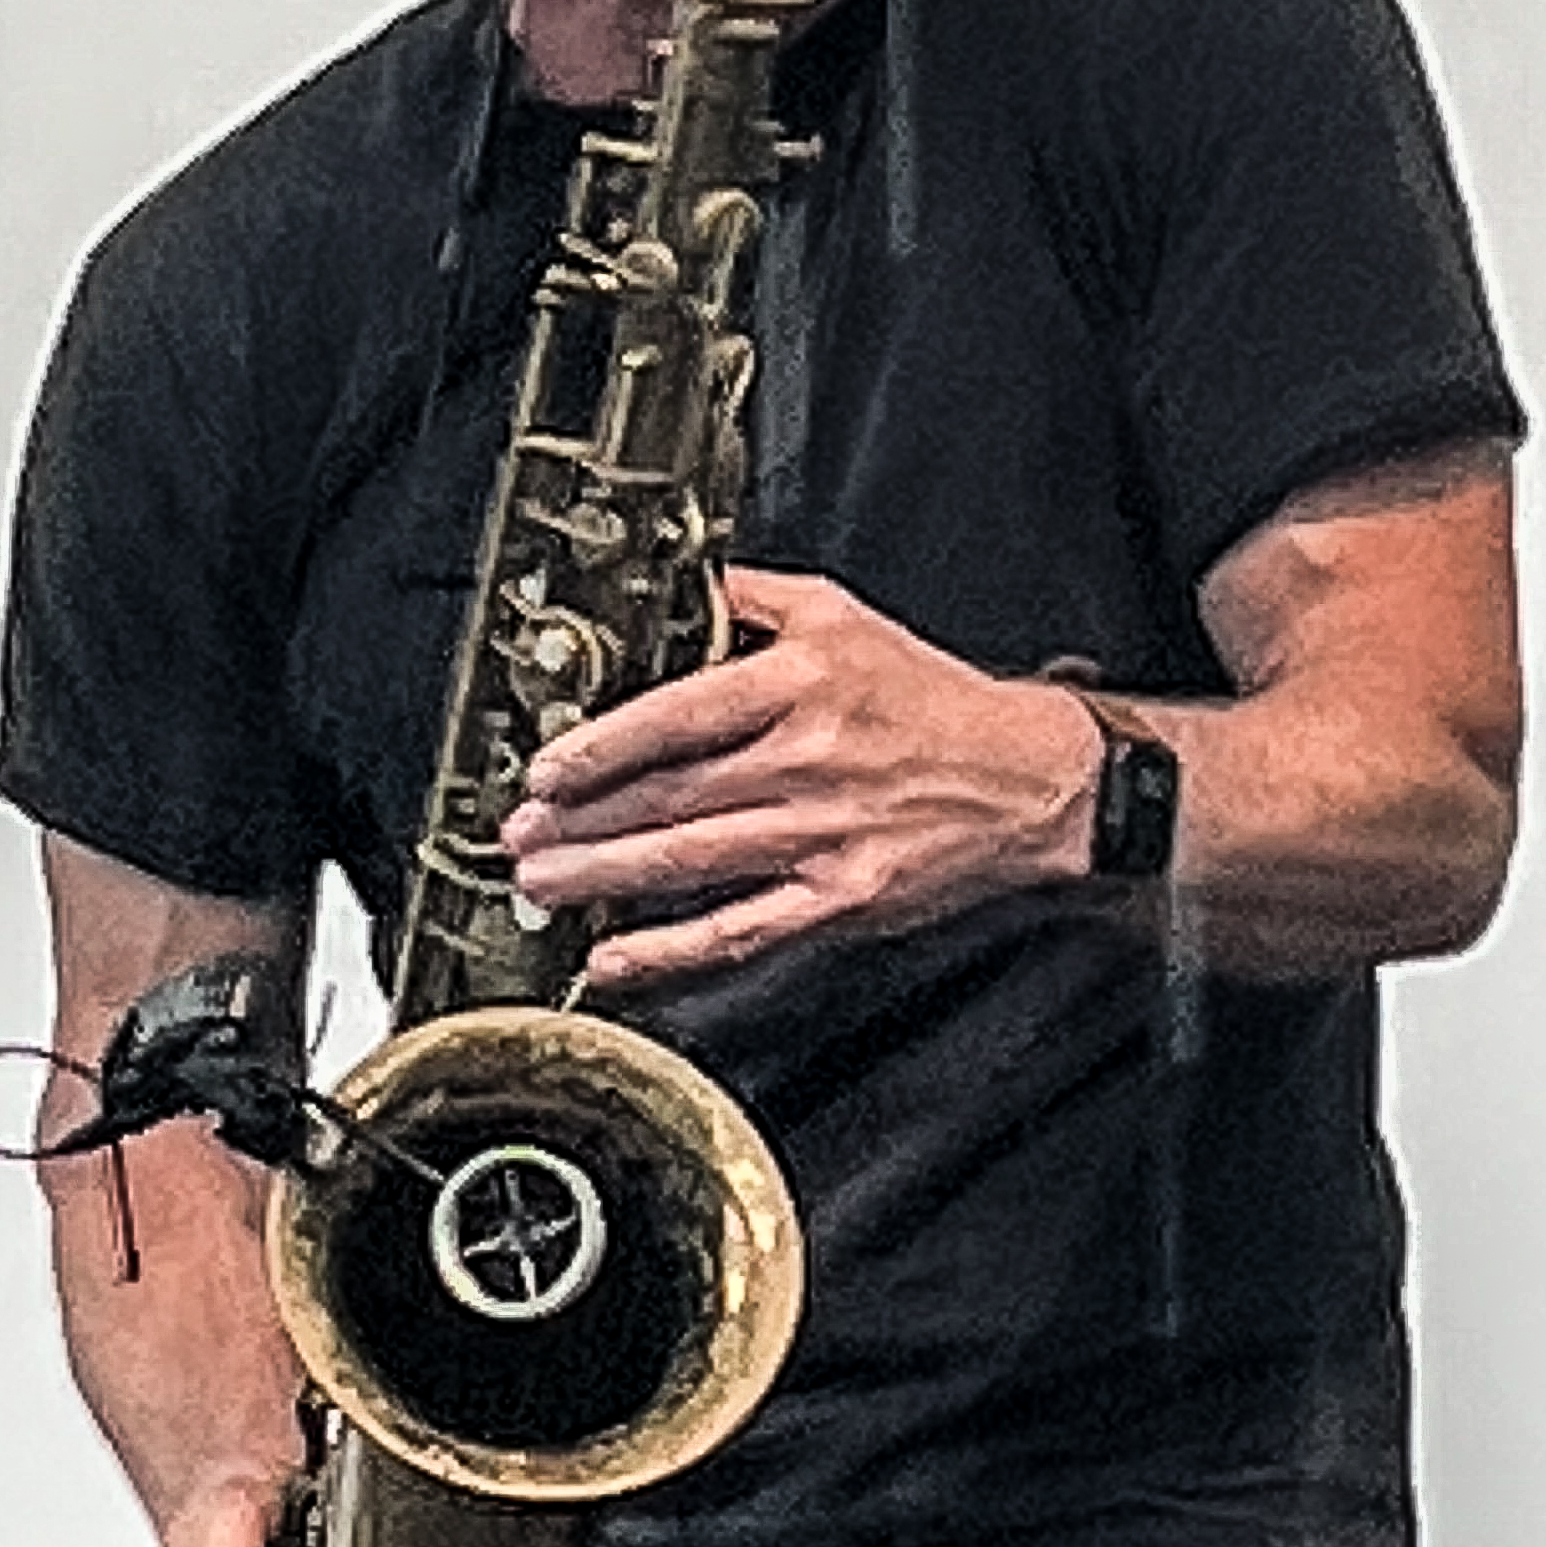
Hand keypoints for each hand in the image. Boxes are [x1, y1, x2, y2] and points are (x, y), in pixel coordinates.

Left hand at [501, 568, 1104, 987]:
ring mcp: (826, 835)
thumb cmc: (929, 697)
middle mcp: (811, 758)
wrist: (1027, 776)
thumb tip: (668, 588)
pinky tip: (616, 958)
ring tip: (543, 886)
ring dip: (606, 879)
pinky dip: (672, 950)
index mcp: (804, 682)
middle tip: (518, 837)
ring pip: (694, 862)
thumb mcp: (841, 616)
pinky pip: (742, 928)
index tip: (548, 769)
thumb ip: (748, 600)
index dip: (603, 747)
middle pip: (673, 795)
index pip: (681, 715)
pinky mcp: (843, 898)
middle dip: (582, 822)